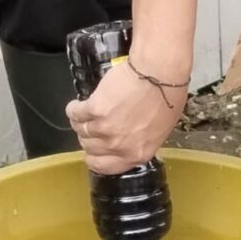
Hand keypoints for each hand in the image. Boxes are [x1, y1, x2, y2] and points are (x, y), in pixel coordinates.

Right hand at [68, 55, 182, 172]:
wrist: (160, 73)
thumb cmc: (166, 96)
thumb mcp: (159, 130)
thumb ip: (139, 141)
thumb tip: (127, 139)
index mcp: (137, 154)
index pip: (104, 167)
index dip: (95, 158)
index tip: (93, 150)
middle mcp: (119, 145)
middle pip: (89, 148)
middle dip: (89, 137)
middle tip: (92, 125)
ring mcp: (105, 128)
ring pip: (81, 131)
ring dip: (79, 122)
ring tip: (82, 112)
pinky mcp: (95, 109)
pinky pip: (75, 114)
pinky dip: (73, 109)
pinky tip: (76, 105)